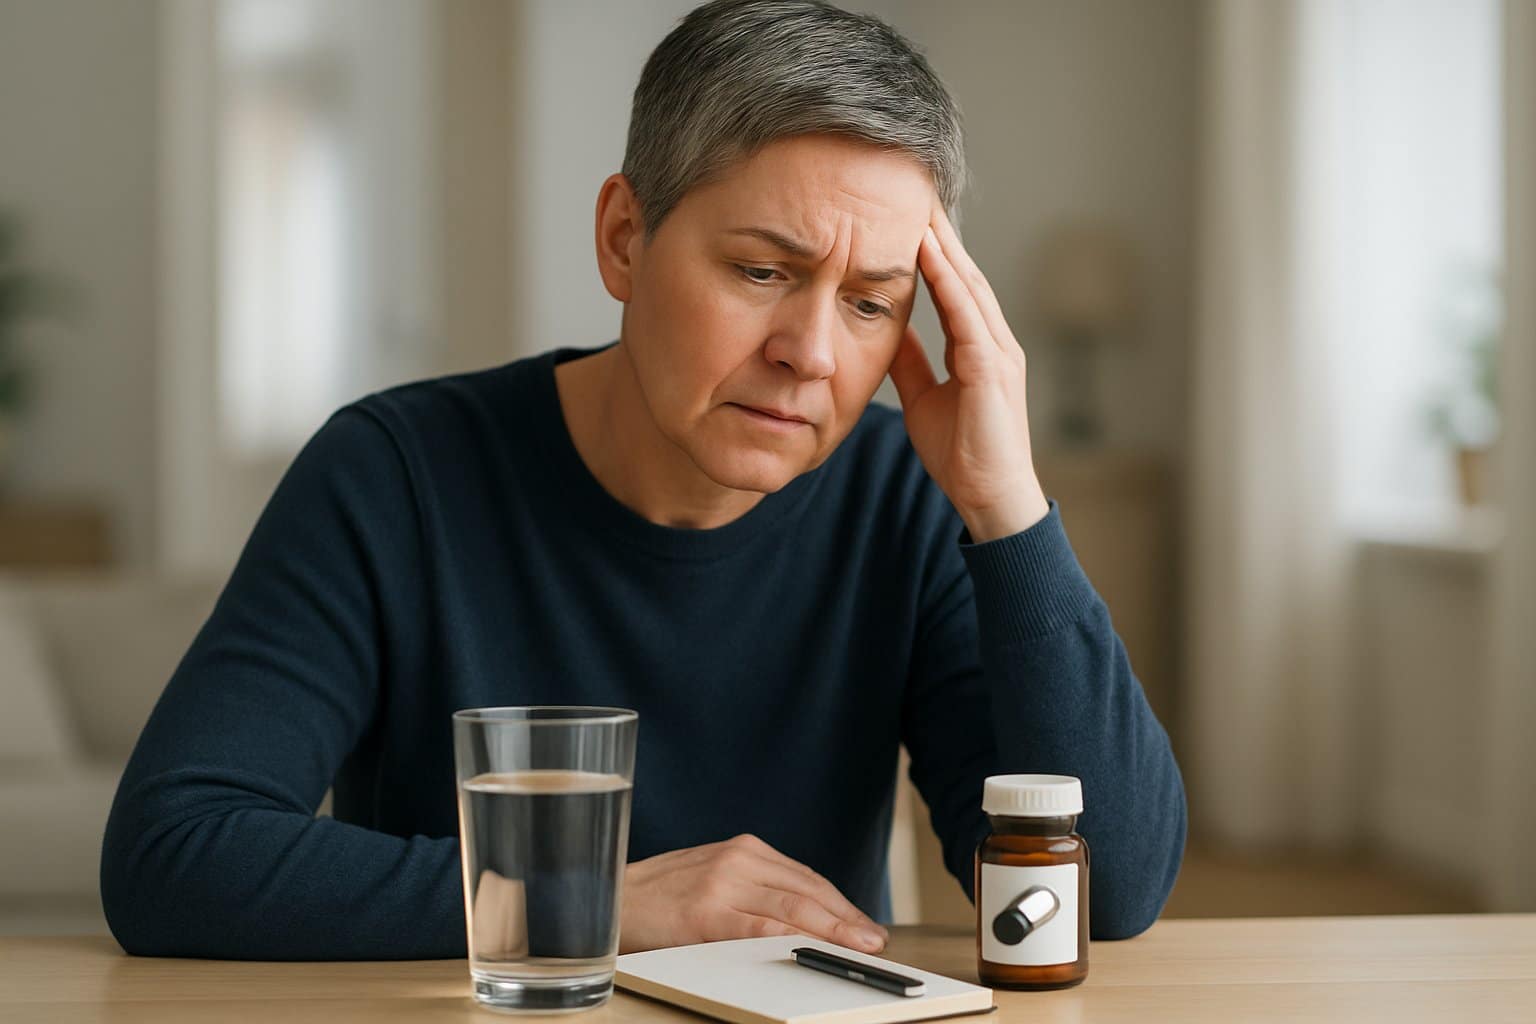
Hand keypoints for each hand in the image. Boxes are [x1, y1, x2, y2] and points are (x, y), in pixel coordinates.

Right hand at [617, 833, 888, 953]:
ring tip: (858, 946)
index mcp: (742, 849)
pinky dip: (791, 938)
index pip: (805, 878)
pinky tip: (813, 949)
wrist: (607, 898)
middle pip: (807, 890)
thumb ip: (753, 888)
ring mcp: (722, 883)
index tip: (865, 925)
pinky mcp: (706, 911)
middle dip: (845, 918)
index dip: (840, 905)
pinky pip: (759, 927)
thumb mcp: (712, 878)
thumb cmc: (659, 897)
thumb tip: (803, 917)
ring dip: (831, 929)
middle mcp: (738, 859)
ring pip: (792, 907)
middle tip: (874, 940)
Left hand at [888, 206, 1048, 541]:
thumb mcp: (923, 398)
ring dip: (944, 246)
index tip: (906, 217)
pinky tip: (929, 255)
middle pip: (965, 274)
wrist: (988, 498)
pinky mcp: (992, 371)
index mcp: (978, 346)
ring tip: (919, 209)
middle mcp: (994, 341)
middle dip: (941, 234)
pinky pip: (967, 316)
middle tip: (915, 192)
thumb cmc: (962, 454)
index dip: (933, 251)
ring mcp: (998, 353)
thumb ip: (911, 362)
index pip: (954, 286)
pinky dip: (948, 283)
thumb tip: (889, 329)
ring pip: (969, 286)